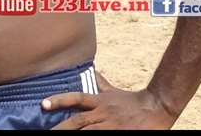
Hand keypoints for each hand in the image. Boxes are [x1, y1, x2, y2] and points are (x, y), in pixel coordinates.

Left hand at [44, 73, 174, 128]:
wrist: (156, 107)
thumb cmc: (133, 101)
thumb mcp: (114, 91)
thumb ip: (101, 83)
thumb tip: (91, 71)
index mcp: (100, 101)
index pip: (77, 98)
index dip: (60, 100)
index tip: (44, 103)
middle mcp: (103, 113)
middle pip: (78, 121)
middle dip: (61, 128)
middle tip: (47, 133)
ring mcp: (111, 126)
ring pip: (88, 133)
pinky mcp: (119, 135)